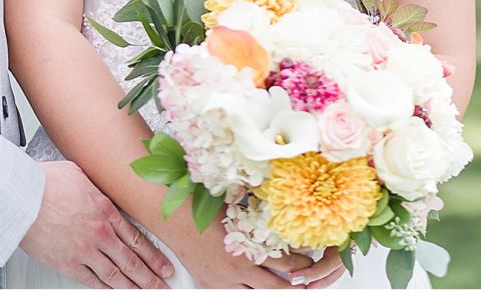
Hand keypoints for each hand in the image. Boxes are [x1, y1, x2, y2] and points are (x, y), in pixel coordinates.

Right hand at [18, 161, 174, 288]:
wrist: (23, 197)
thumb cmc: (45, 183)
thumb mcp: (81, 175)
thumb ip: (96, 188)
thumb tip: (100, 188)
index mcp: (106, 210)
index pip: (137, 239)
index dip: (154, 256)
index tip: (164, 265)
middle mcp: (100, 233)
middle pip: (132, 261)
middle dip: (151, 277)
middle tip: (163, 286)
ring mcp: (85, 250)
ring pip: (116, 275)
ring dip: (133, 287)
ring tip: (146, 293)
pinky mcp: (67, 263)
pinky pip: (92, 281)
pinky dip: (106, 289)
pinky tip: (115, 293)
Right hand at [167, 215, 346, 288]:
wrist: (171, 214)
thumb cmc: (200, 203)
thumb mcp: (235, 202)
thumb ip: (257, 206)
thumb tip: (276, 194)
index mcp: (247, 248)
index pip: (285, 262)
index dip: (301, 262)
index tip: (309, 259)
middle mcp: (237, 268)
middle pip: (275, 287)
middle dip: (294, 286)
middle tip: (305, 282)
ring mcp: (222, 280)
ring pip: (255, 295)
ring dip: (272, 291)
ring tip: (285, 287)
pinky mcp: (209, 284)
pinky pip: (232, 295)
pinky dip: (245, 292)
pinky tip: (252, 288)